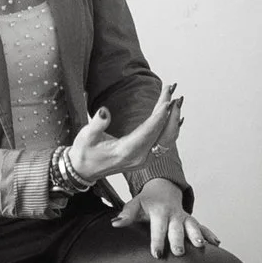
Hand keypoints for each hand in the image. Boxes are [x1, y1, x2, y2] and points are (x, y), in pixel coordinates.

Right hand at [65, 81, 183, 185]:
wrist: (84, 170)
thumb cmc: (85, 152)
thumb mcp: (86, 137)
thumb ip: (97, 124)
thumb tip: (104, 111)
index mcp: (127, 151)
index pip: (150, 130)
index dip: (160, 114)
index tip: (168, 99)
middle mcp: (140, 157)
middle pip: (164, 134)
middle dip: (172, 113)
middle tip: (174, 92)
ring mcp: (145, 159)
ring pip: (167, 139)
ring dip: (174, 119)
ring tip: (177, 100)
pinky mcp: (145, 158)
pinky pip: (165, 143)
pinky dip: (172, 129)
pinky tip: (176, 117)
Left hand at [113, 175, 218, 258]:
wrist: (163, 189)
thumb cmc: (147, 202)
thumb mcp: (135, 205)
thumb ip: (126, 215)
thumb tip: (115, 224)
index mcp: (160, 211)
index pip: (158, 228)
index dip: (157, 241)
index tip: (157, 254)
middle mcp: (174, 214)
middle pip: (177, 229)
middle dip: (179, 240)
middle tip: (179, 252)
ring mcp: (185, 218)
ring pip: (192, 226)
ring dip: (197, 235)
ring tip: (201, 246)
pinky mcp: (192, 221)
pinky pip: (202, 227)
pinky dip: (209, 234)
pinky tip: (216, 244)